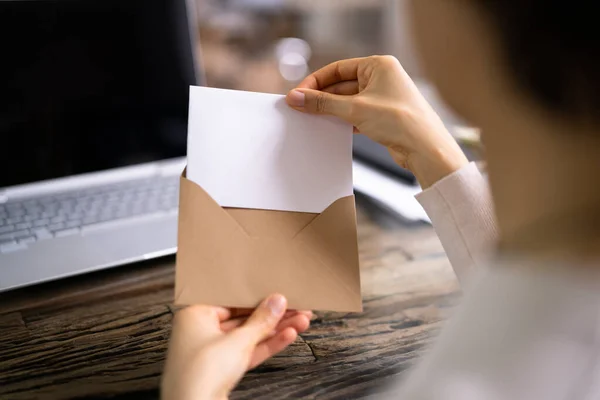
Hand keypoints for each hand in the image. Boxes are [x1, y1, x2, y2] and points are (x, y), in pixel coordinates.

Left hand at [161, 294, 310, 399]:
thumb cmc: (201, 374)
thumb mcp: (238, 341)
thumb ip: (261, 320)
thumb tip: (276, 302)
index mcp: (194, 315)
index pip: (231, 299)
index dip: (257, 296)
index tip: (277, 293)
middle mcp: (200, 332)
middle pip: (243, 319)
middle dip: (272, 316)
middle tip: (295, 308)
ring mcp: (210, 353)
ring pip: (248, 337)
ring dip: (274, 331)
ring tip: (300, 322)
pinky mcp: (221, 371)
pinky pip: (246, 353)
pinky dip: (265, 346)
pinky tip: (287, 337)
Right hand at [286, 56, 467, 188]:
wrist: (425, 149)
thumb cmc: (400, 121)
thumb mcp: (355, 109)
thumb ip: (323, 103)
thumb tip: (296, 98)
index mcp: (378, 65)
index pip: (337, 68)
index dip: (315, 81)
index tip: (298, 94)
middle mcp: (382, 77)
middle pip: (341, 85)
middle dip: (321, 98)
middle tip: (300, 108)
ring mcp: (383, 98)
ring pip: (347, 101)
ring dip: (330, 110)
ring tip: (311, 119)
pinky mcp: (383, 116)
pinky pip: (356, 114)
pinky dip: (342, 120)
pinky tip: (329, 128)